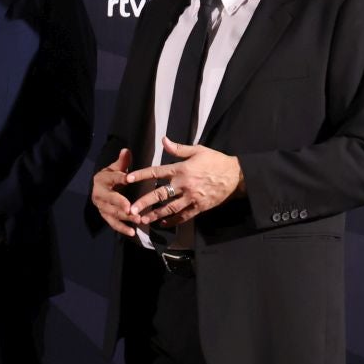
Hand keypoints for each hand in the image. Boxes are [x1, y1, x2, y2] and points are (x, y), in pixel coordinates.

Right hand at [90, 148, 141, 237]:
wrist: (100, 188)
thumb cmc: (112, 176)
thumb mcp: (116, 167)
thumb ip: (122, 161)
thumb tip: (126, 151)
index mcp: (101, 179)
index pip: (112, 178)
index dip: (120, 177)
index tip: (128, 178)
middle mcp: (98, 194)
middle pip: (110, 199)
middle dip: (120, 204)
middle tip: (131, 208)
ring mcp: (101, 206)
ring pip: (112, 213)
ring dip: (125, 218)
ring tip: (138, 220)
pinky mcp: (105, 215)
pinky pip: (113, 223)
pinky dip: (122, 228)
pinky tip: (132, 232)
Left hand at [124, 138, 243, 227]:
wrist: (236, 176)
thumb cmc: (215, 161)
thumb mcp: (198, 150)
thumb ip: (178, 148)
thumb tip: (163, 140)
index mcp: (181, 169)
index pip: (156, 172)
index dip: (141, 175)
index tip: (128, 179)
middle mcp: (183, 185)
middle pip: (159, 195)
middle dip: (144, 203)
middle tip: (131, 210)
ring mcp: (191, 198)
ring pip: (169, 208)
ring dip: (155, 215)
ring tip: (143, 220)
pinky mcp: (199, 207)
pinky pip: (184, 216)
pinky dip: (173, 221)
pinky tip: (163, 223)